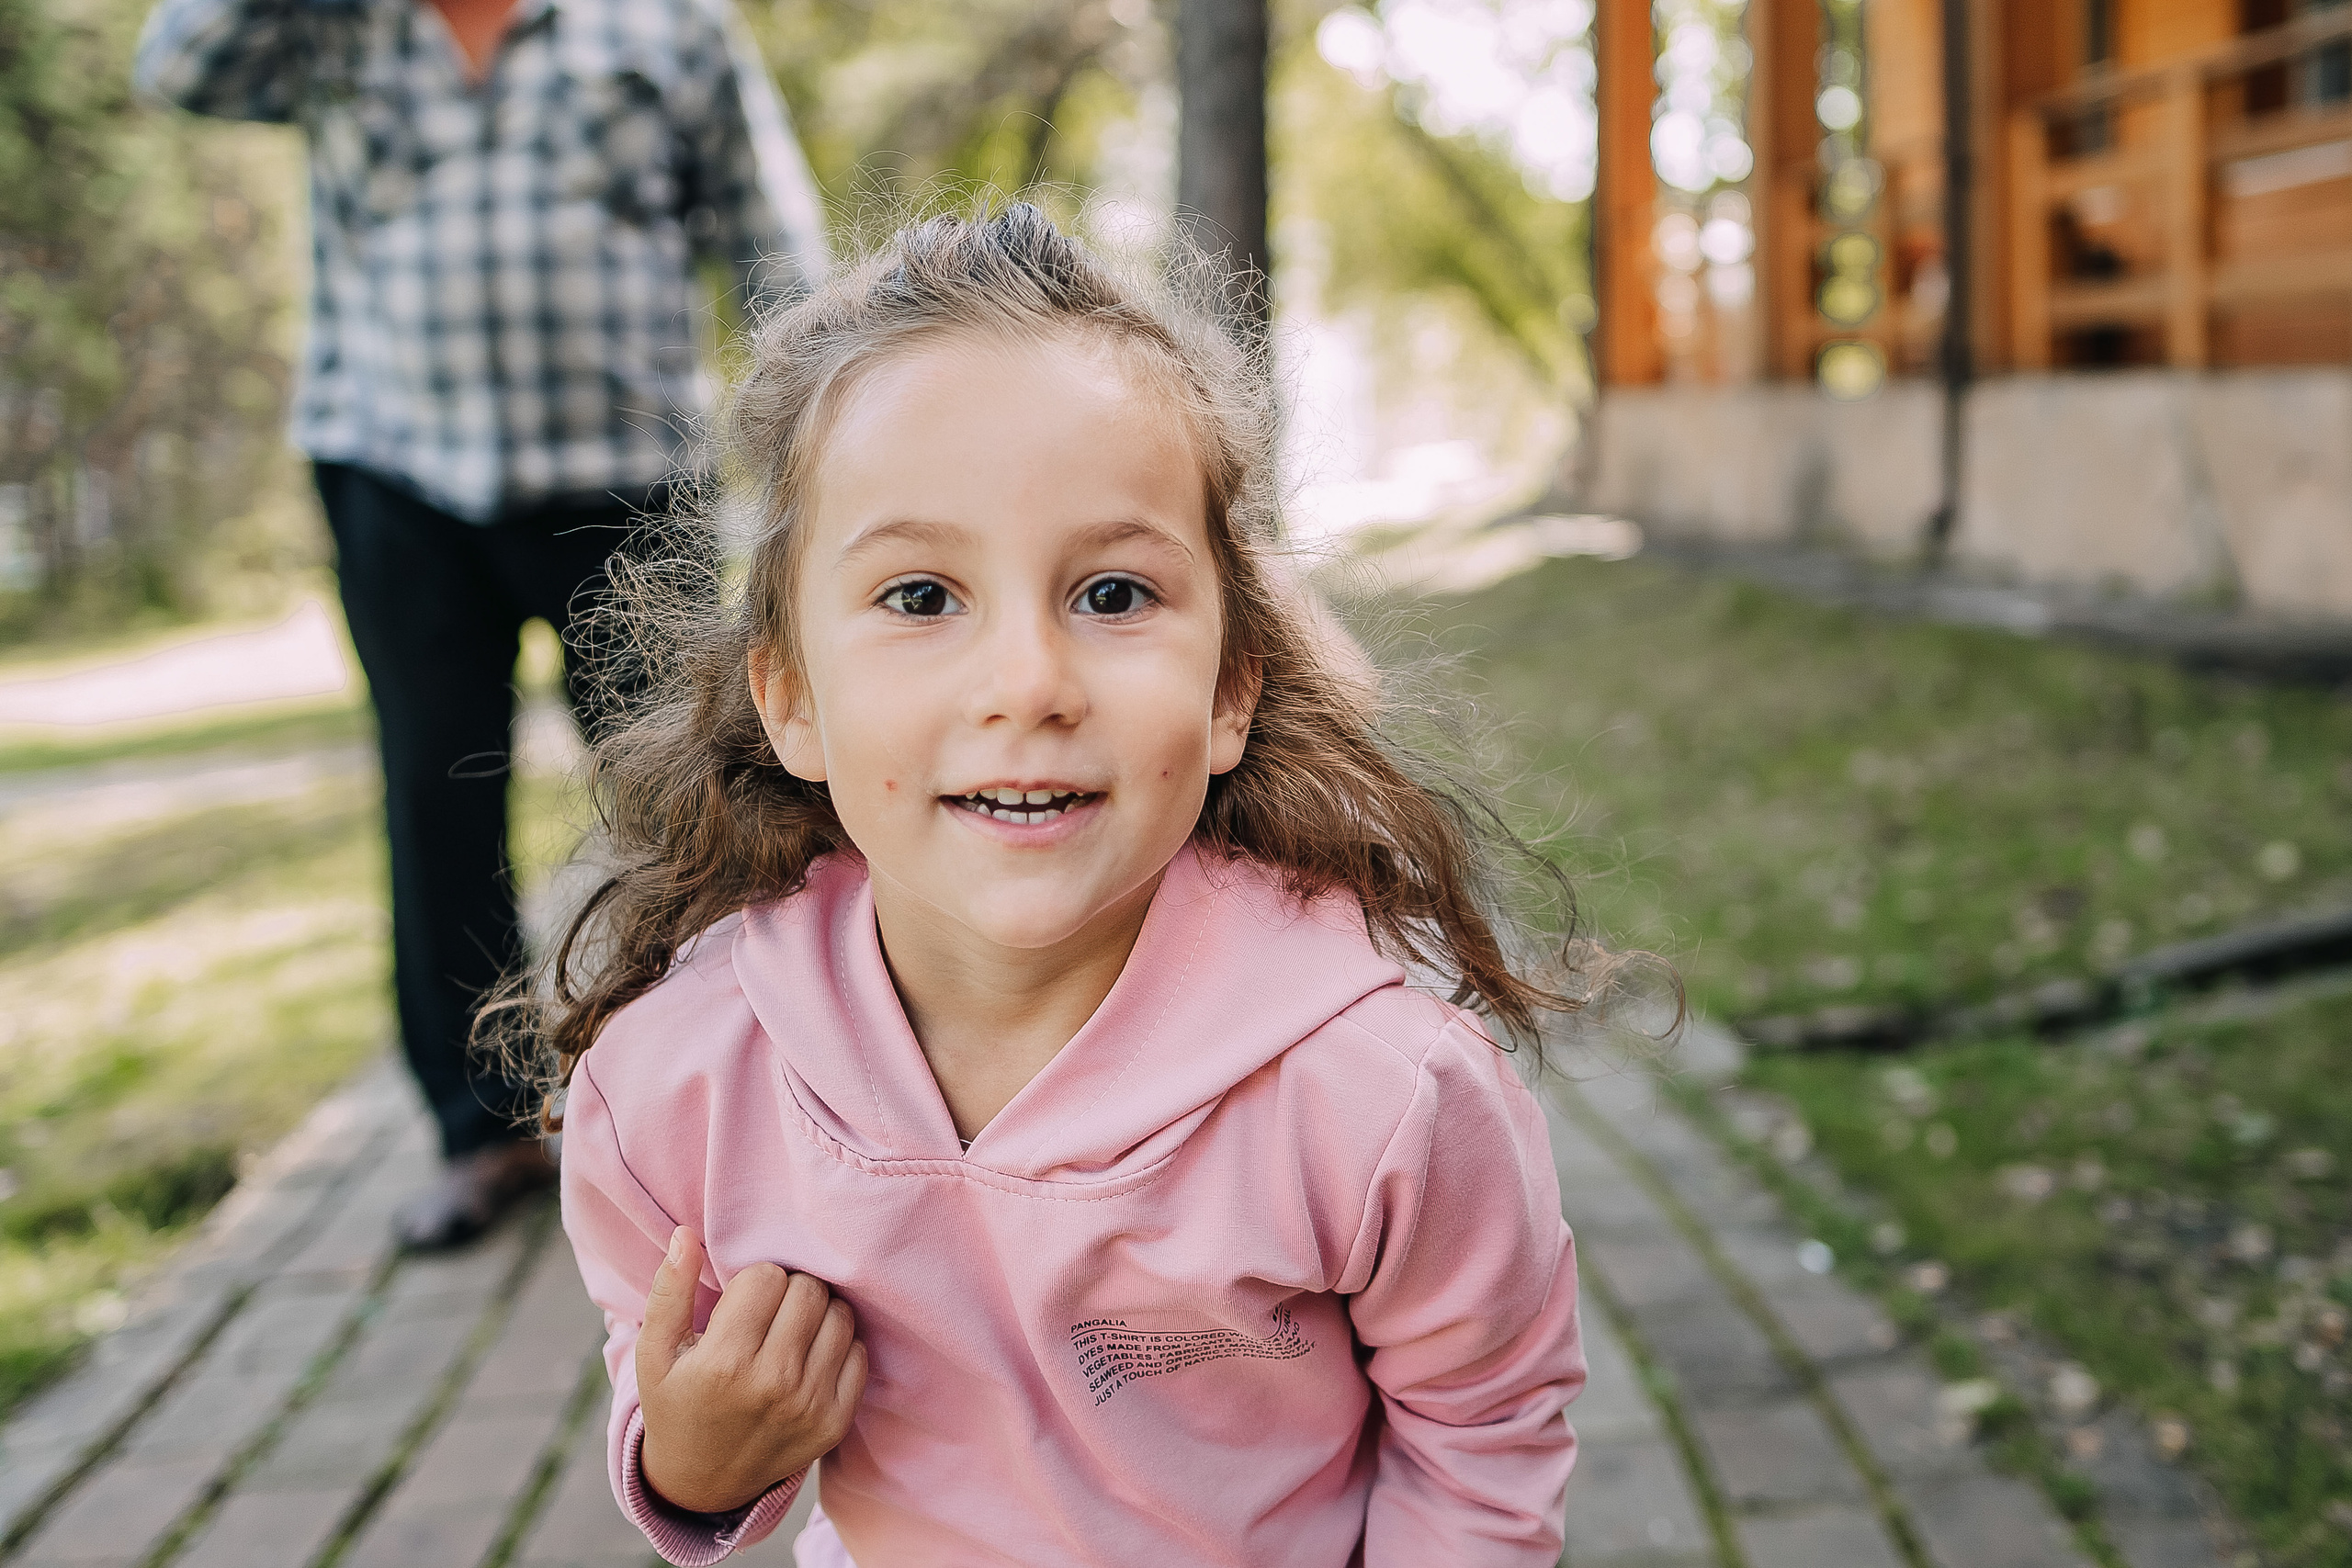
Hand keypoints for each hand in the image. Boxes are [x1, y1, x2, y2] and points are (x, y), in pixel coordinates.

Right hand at [636, 1227, 867, 1515]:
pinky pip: (858, 1354)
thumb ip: (669, 1291)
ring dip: (817, 1313)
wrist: (701, 1483)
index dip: (754, 1281)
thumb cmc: (676, 1406)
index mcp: (723, 1363)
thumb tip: (686, 1234)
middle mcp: (772, 1384)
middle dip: (788, 1290)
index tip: (741, 1302)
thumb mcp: (655, 1354)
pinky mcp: (834, 1422)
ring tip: (790, 1329)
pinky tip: (809, 1356)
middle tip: (768, 1312)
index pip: (767, 1277)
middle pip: (808, 1290)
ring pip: (839, 1316)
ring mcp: (808, 1406)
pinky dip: (839, 1346)